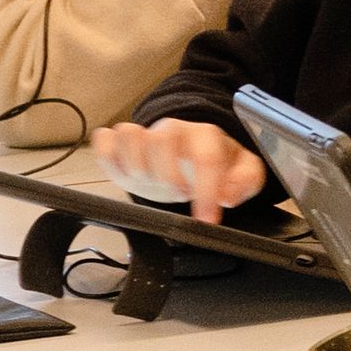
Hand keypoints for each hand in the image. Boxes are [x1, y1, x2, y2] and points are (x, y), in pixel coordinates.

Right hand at [87, 116, 260, 219]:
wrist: (189, 157)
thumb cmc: (216, 166)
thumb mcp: (244, 172)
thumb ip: (245, 181)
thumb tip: (227, 195)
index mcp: (205, 136)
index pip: (205, 158)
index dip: (205, 192)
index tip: (207, 220)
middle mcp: (172, 129)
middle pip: (159, 140)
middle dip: (168, 177)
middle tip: (179, 195)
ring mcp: (143, 133)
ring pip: (129, 134)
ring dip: (137, 167)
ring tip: (152, 183)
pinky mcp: (120, 143)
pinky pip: (104, 138)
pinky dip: (108, 159)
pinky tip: (125, 175)